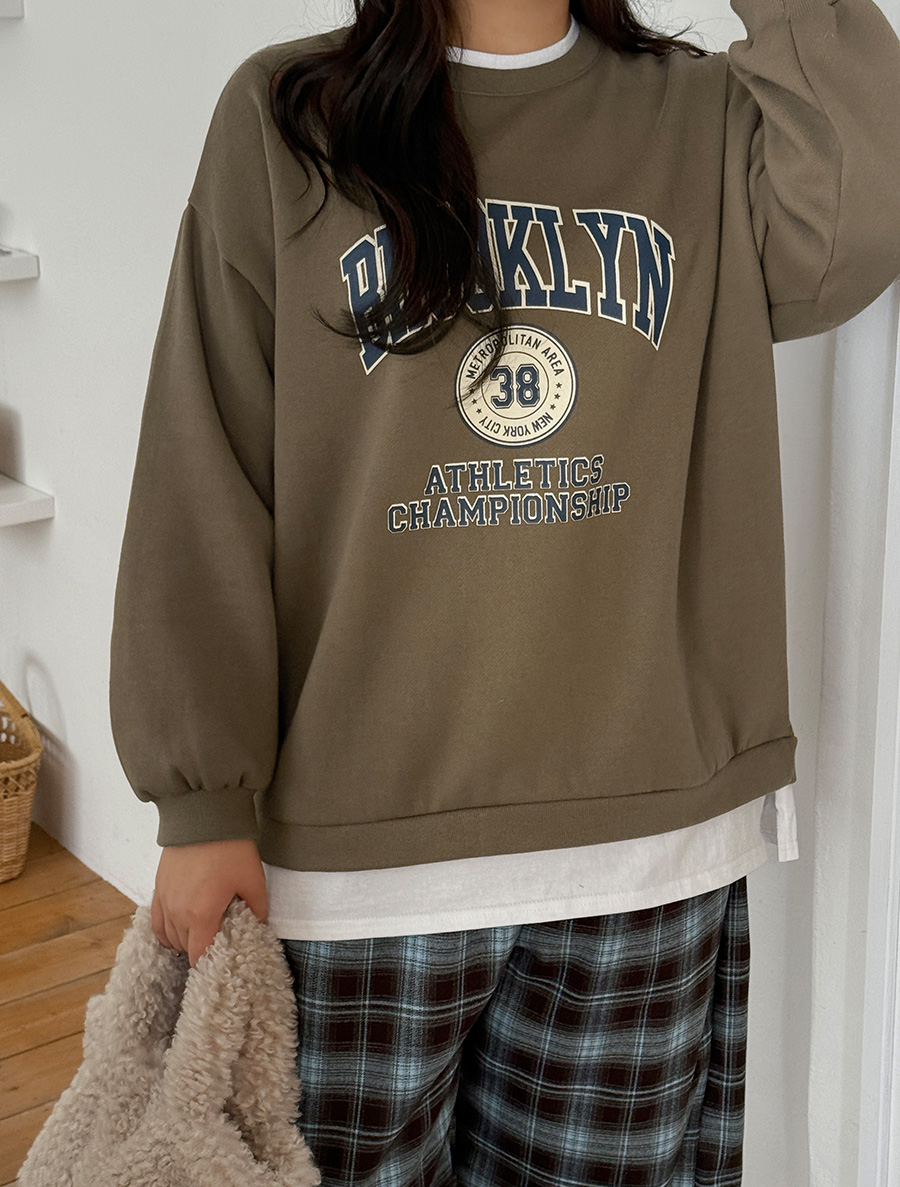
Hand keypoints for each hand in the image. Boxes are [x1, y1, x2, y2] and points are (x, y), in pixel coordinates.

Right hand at [150, 838, 268, 967]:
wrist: (204, 815)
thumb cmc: (230, 847)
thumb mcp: (253, 880)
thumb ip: (257, 909)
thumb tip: (258, 924)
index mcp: (201, 915)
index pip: (199, 957)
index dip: (209, 965)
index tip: (220, 964)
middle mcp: (177, 912)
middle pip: (184, 948)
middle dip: (199, 951)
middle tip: (217, 945)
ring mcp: (165, 900)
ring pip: (168, 937)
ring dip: (183, 941)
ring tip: (201, 935)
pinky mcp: (158, 887)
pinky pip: (156, 922)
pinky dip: (165, 930)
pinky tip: (177, 930)